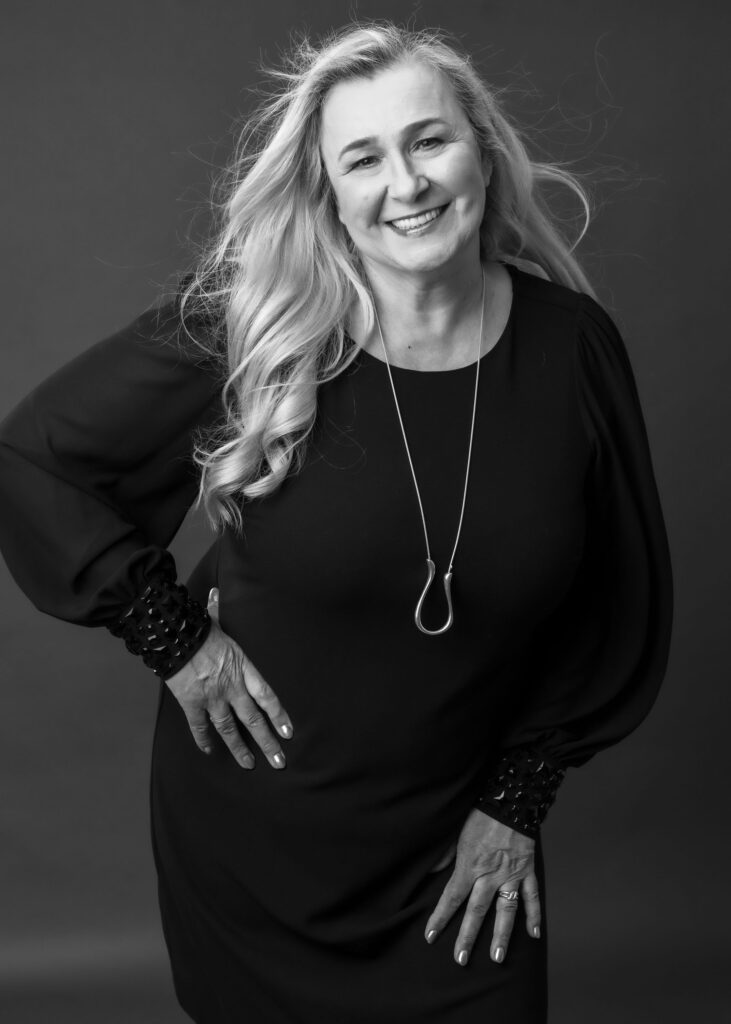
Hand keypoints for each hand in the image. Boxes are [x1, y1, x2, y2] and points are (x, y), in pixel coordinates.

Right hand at [163, 587, 293, 768]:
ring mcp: (212, 698)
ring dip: (240, 749)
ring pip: (230, 729)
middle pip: (253, 720)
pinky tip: (209, 751)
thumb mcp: (215, 621)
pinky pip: (200, 726)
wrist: (173, 637)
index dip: (279, 715)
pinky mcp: (192, 704)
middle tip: (279, 762)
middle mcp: (232, 687)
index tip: (289, 732)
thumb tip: (216, 593)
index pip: (267, 696)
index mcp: (243, 669)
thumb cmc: (196, 628)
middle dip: (267, 742)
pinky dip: (204, 739)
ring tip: (250, 764)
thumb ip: (219, 612)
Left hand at [424, 809, 540, 965]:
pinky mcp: (527, 870)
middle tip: (460, 959)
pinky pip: (532, 896)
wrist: (510, 799)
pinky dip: (534, 915)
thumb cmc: (480, 815)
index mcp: (470, 865)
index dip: (440, 918)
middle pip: (476, 911)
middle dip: (467, 937)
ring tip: (497, 958)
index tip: (430, 936)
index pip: (452, 897)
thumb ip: (444, 855)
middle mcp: (490, 874)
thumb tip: (431, 872)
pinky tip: (534, 935)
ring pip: (505, 910)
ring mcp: (511, 874)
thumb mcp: (457, 833)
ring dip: (501, 935)